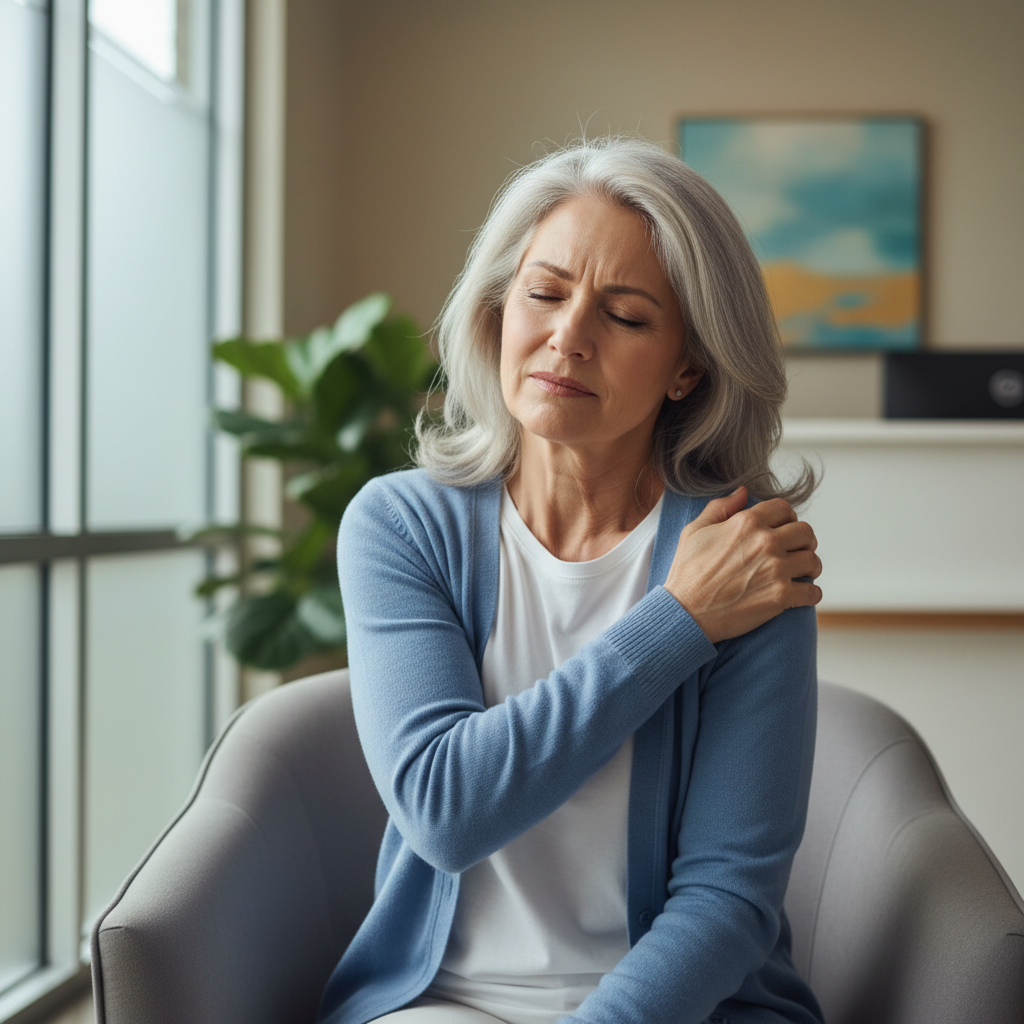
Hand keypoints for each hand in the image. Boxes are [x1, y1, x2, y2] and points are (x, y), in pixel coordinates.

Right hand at [663, 486, 821, 643]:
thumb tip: (743, 492)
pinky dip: (810, 594)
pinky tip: (801, 595)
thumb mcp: (695, 531)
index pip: (784, 508)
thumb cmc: (687, 572)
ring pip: (813, 561)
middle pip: (805, 532)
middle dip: (803, 540)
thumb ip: (720, 507)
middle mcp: (766, 542)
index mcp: (747, 523)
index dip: (787, 517)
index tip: (784, 528)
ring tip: (802, 573)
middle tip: (798, 550)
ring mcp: (775, 570)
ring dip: (810, 567)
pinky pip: (813, 592)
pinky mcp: (781, 597)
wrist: (684, 612)